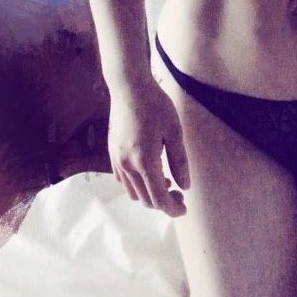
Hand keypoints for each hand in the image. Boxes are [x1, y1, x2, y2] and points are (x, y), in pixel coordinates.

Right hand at [108, 78, 189, 216]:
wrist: (128, 87)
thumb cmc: (155, 105)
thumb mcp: (175, 132)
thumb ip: (179, 161)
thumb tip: (184, 186)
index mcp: (145, 161)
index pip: (159, 198)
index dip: (173, 208)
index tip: (184, 208)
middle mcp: (127, 165)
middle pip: (146, 200)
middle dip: (164, 202)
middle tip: (179, 193)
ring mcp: (116, 160)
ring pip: (133, 193)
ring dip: (150, 194)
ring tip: (166, 180)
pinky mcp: (112, 154)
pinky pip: (123, 181)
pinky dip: (137, 184)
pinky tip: (150, 171)